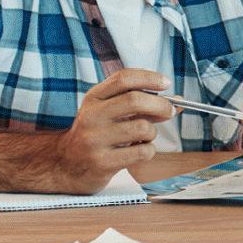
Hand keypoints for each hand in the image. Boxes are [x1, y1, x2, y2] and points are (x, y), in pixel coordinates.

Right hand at [49, 68, 173, 191]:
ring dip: (152, 133)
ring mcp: (93, 140)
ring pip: (142, 128)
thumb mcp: (112, 113)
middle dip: (161, 105)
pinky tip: (137, 151)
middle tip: (169, 111)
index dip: (149, 77)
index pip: (123, 78)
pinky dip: (148, 150)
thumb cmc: (96, 134)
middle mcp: (91, 116)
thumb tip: (177, 103)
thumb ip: (143, 105)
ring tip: (143, 137)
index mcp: (94, 98)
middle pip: (135, 100)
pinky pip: (142, 152)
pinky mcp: (101, 162)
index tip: (166, 83)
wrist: (65, 164)